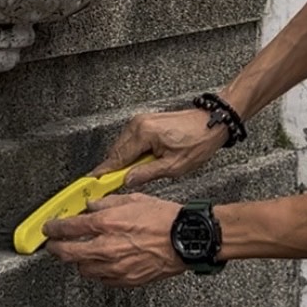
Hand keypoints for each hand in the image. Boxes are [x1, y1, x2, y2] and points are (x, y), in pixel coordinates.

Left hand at [43, 193, 183, 287]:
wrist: (187, 240)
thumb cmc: (165, 220)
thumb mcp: (133, 200)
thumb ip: (107, 203)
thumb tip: (91, 206)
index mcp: (107, 224)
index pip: (68, 228)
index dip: (53, 228)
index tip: (49, 228)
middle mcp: (107, 247)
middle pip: (68, 253)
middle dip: (56, 248)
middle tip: (54, 245)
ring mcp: (115, 267)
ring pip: (82, 269)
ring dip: (77, 260)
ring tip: (78, 253)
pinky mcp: (126, 280)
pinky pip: (101, 279)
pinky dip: (97, 271)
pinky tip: (100, 263)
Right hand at [93, 108, 226, 189]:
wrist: (213, 122)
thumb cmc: (199, 140)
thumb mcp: (174, 166)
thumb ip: (147, 174)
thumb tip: (128, 180)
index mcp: (143, 133)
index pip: (117, 157)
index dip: (104, 172)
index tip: (93, 182)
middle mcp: (138, 124)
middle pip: (116, 151)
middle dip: (114, 168)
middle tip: (111, 185)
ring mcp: (141, 121)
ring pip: (123, 146)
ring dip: (124, 161)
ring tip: (133, 174)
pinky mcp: (146, 122)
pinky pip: (131, 140)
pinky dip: (131, 152)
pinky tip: (140, 162)